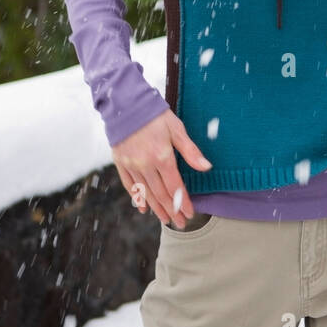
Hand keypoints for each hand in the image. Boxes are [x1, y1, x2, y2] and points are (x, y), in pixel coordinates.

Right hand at [112, 111, 212, 226]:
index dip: (183, 202)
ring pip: (146, 192)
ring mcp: (131, 164)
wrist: (126, 103)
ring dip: (157, 208)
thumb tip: (207, 167)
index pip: (175, 186)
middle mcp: (145, 164)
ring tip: (166, 220)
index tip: (190, 213)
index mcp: (162, 156)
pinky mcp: (120, 162)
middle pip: (161, 193)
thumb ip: (190, 150)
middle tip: (180, 223)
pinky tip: (144, 208)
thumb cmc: (155, 114)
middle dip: (172, 210)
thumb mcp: (177, 128)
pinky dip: (137, 198)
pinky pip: (129, 185)